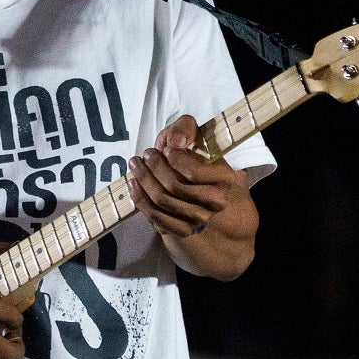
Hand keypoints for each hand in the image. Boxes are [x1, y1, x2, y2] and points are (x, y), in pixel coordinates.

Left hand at [127, 115, 237, 236]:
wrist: (189, 178)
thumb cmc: (190, 153)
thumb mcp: (190, 134)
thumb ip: (185, 128)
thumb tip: (175, 142)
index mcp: (225, 178)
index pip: (193, 173)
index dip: (174, 159)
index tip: (165, 149)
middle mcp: (216, 202)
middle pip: (175, 187)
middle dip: (155, 168)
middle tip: (147, 154)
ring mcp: (200, 219)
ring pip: (163, 201)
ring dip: (144, 180)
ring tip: (136, 164)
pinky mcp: (183, 229)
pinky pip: (156, 218)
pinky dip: (141, 199)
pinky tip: (133, 184)